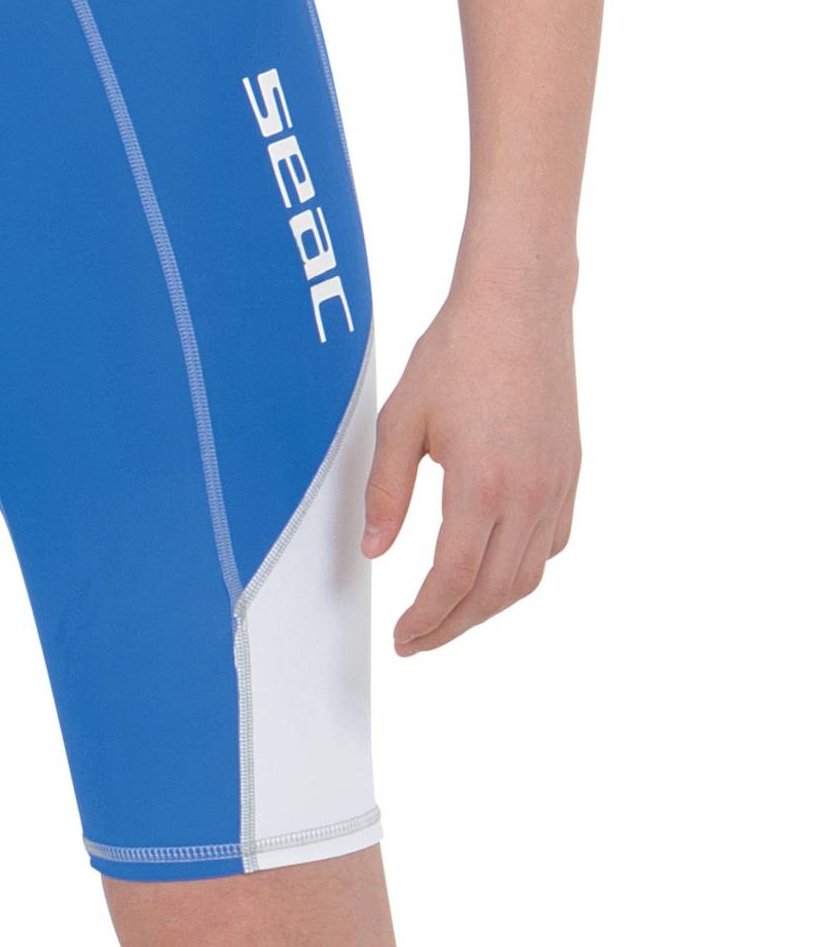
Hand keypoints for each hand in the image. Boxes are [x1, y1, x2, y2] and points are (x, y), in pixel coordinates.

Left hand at [362, 280, 579, 654]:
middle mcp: (530, 495)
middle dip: (452, 626)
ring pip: (528, 575)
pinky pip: (552, 544)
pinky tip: (492, 569)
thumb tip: (375, 550)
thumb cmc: (456, 353)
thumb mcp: (401, 421)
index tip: (402, 638)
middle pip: (493, 591)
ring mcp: (557, 486)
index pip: (453, 579)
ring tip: (449, 615)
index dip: (425, 619)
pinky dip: (520, 571)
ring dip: (487, 606)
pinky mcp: (571, 472)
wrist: (519, 305)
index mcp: (482, 486)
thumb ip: (387, 491)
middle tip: (417, 641)